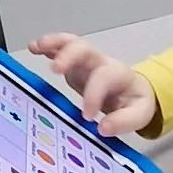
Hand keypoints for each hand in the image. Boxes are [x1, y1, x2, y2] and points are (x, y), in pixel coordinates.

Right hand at [29, 33, 156, 136]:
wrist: (133, 91)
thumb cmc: (134, 101)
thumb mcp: (139, 115)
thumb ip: (124, 121)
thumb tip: (103, 128)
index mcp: (119, 75)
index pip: (104, 77)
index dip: (93, 95)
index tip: (87, 116)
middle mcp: (100, 63)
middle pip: (85, 49)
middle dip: (69, 56)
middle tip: (54, 70)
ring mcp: (85, 62)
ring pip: (71, 44)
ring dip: (53, 44)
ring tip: (36, 47)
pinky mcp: (74, 65)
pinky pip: (60, 50)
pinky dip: (46, 47)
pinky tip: (33, 48)